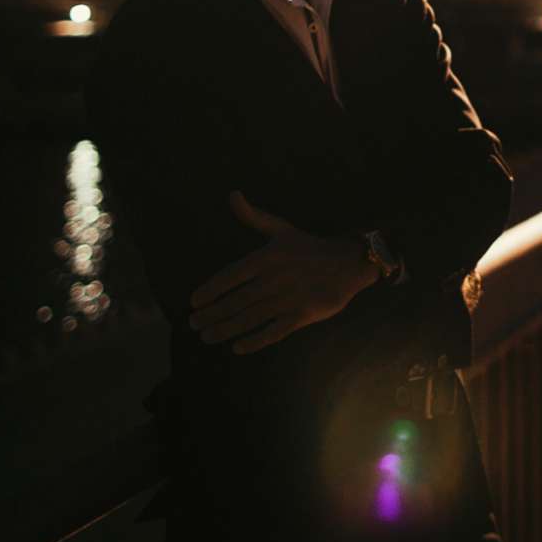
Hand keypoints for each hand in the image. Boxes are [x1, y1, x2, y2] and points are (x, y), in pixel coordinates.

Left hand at [187, 193, 375, 353]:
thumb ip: (253, 216)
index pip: (230, 276)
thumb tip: (232, 194)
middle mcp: (275, 278)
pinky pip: (274, 331)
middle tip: (193, 324)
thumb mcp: (281, 229)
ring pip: (250, 318)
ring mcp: (289, 298)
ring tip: (207, 336)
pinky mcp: (303, 315)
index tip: (194, 302)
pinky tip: (238, 347)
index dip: (210, 290)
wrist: (348, 262)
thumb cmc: (309, 247)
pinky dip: (255, 341)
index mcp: (267, 257)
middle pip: (236, 301)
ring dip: (226, 329)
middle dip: (212, 314)